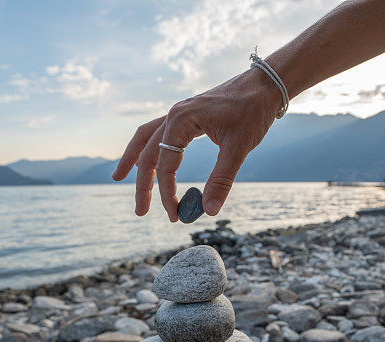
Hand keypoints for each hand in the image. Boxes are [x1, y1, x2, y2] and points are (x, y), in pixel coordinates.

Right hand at [112, 67, 280, 220]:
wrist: (264, 84)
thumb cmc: (253, 111)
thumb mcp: (239, 147)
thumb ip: (221, 179)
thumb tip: (208, 211)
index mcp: (182, 119)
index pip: (166, 163)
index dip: (167, 192)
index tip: (176, 214)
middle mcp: (174, 114)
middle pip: (148, 153)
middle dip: (143, 185)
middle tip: (140, 212)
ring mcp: (178, 113)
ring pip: (146, 139)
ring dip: (134, 161)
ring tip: (119, 178)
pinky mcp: (186, 115)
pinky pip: (158, 132)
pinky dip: (148, 147)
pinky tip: (149, 159)